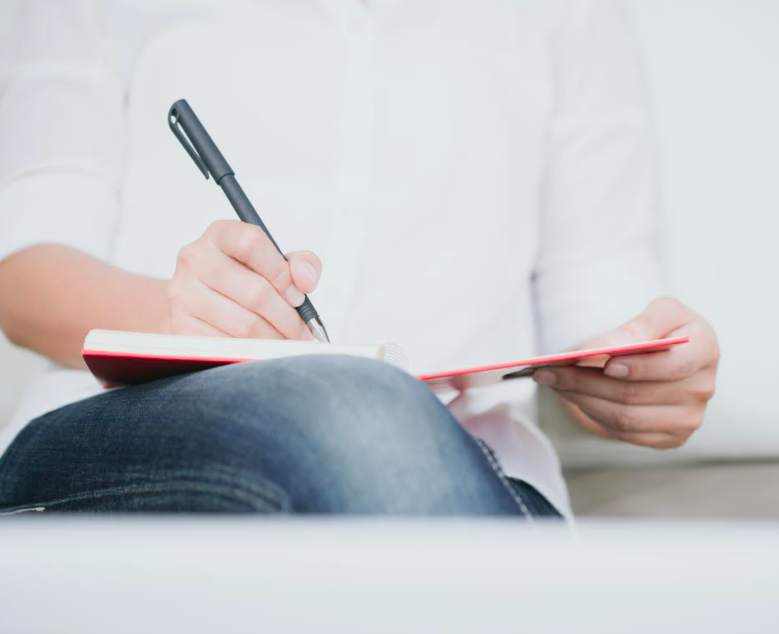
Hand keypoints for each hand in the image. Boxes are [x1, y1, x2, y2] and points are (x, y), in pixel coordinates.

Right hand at [166, 220, 321, 339]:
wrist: (199, 302)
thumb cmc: (243, 280)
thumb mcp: (274, 262)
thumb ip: (300, 264)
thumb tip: (305, 280)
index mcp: (220, 235)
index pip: (252, 243)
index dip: (282, 273)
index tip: (299, 295)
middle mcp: (195, 259)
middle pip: (255, 292)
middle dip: (288, 319)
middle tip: (302, 332)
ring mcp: (183, 294)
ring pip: (245, 325)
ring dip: (275, 339)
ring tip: (287, 343)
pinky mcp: (180, 327)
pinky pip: (228, 347)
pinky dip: (252, 353)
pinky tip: (262, 351)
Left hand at [533, 297, 719, 448]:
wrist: (666, 352)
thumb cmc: (660, 328)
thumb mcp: (657, 312)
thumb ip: (637, 327)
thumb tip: (607, 349)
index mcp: (705, 350)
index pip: (671, 366)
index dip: (637, 367)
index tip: (604, 363)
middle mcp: (702, 389)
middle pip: (636, 395)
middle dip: (586, 382)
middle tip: (549, 371)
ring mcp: (687, 418)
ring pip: (625, 418)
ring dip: (581, 400)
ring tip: (551, 382)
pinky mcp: (670, 437)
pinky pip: (624, 433)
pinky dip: (592, 414)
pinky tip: (569, 396)